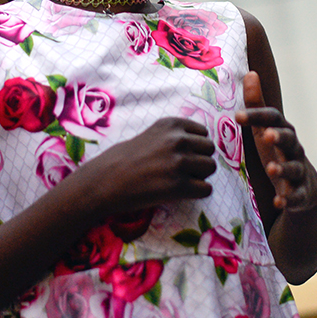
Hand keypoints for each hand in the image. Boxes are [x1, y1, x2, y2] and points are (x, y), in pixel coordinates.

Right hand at [80, 116, 216, 215]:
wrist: (106, 181)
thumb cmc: (124, 158)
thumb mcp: (152, 134)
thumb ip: (174, 136)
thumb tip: (201, 144)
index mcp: (172, 124)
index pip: (203, 133)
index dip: (195, 146)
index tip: (181, 155)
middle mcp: (179, 140)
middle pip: (210, 149)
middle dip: (200, 160)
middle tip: (182, 170)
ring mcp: (180, 163)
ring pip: (211, 168)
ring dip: (200, 176)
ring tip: (180, 180)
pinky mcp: (179, 186)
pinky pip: (206, 189)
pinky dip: (197, 193)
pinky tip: (181, 193)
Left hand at [236, 72, 312, 209]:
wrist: (303, 187)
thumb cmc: (276, 151)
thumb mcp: (264, 129)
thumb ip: (257, 105)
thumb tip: (250, 72)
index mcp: (281, 131)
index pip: (273, 118)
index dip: (257, 115)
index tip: (237, 116)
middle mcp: (293, 149)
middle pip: (290, 139)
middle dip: (280, 136)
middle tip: (267, 135)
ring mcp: (299, 172)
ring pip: (295, 168)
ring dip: (284, 168)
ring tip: (271, 169)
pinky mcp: (301, 194)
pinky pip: (297, 196)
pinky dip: (289, 199)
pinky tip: (279, 201)